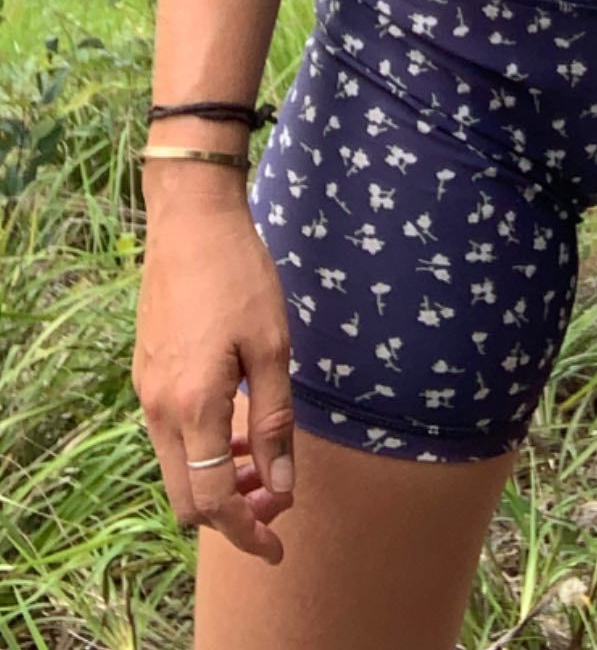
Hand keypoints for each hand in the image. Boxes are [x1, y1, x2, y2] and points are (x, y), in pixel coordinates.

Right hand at [133, 202, 296, 566]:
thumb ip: (275, 422)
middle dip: (232, 515)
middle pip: (187, 497)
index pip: (211, 503)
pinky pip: (172, 435)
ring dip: (217, 481)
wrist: (191, 220)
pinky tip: (238, 428)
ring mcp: (147, 391)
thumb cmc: (240, 276)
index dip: (246, 532)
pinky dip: (203, 449)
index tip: (279, 545)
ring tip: (264, 465)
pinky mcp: (147, 374)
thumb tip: (281, 486)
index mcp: (193, 406)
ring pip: (178, 468)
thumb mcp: (273, 347)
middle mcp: (159, 409)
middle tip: (277, 503)